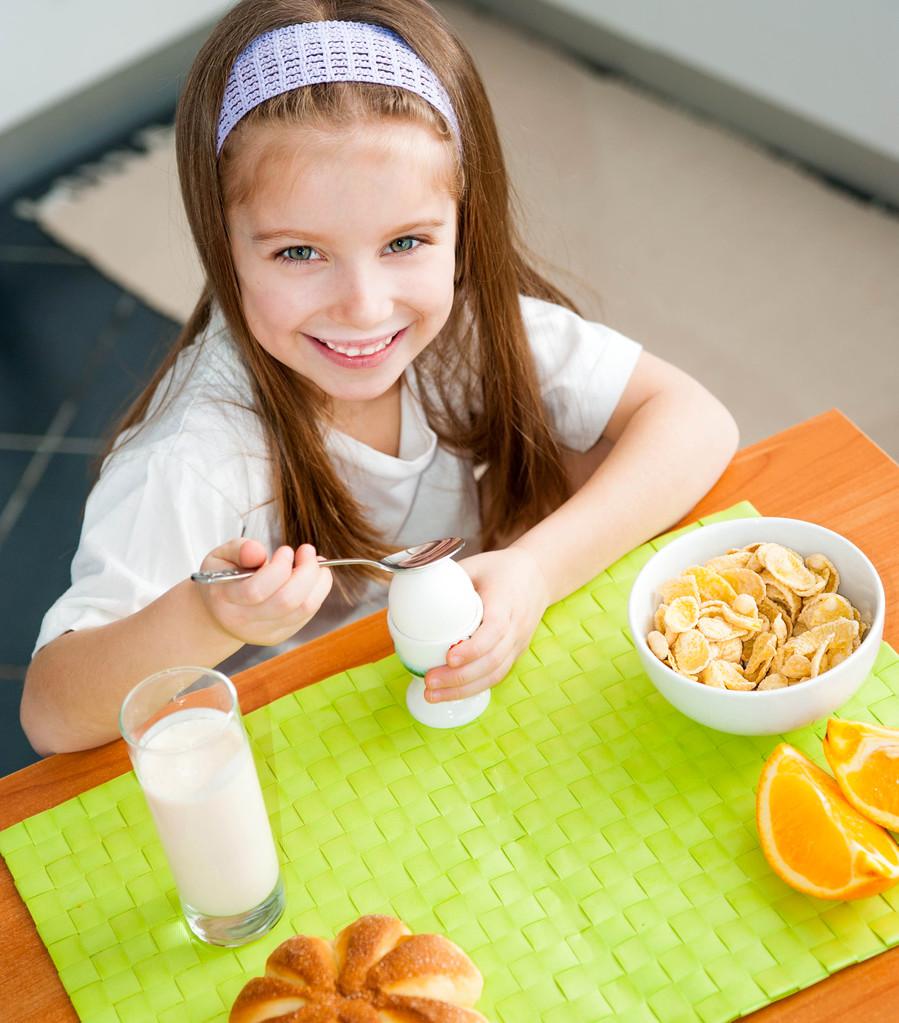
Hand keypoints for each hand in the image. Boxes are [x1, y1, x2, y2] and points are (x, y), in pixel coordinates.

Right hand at [196, 539, 331, 646]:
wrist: (219, 612)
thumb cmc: (223, 578)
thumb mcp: (221, 556)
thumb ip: (239, 549)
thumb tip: (257, 551)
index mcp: (224, 599)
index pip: (256, 590)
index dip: (279, 567)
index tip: (286, 550)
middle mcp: (243, 621)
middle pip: (286, 601)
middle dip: (306, 572)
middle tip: (307, 551)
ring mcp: (264, 632)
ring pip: (303, 609)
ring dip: (318, 582)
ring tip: (315, 562)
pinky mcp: (280, 635)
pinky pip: (307, 614)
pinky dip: (318, 592)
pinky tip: (314, 576)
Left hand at [423, 547, 550, 702]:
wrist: (538, 576)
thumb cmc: (501, 570)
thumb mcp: (475, 565)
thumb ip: (447, 577)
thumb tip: (409, 587)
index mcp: (506, 602)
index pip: (495, 629)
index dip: (474, 647)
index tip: (449, 657)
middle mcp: (516, 627)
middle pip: (492, 660)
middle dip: (460, 677)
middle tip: (429, 682)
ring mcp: (518, 643)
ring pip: (495, 674)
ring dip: (463, 689)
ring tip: (433, 695)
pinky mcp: (515, 653)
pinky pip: (496, 676)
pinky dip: (473, 688)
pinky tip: (450, 693)